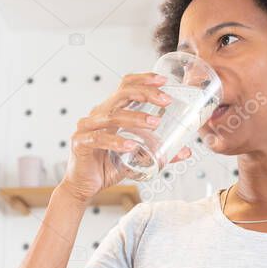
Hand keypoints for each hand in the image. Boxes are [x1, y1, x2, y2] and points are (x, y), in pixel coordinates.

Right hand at [59, 72, 191, 202]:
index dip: (144, 80)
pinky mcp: (80, 143)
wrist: (84, 187)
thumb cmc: (107, 167)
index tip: (163, 81)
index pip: (126, 86)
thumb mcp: (137, 157)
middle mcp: (98, 115)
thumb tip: (186, 152)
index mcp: (110, 112)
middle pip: (121, 94)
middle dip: (146, 93)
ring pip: (112, 116)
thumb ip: (159, 152)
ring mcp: (87, 127)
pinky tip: (131, 145)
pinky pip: (99, 138)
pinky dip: (117, 141)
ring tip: (154, 123)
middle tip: (166, 101)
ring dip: (136, 118)